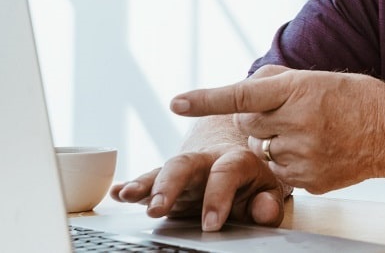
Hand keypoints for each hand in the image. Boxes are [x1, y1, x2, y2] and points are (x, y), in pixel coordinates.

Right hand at [108, 144, 288, 231]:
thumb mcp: (268, 192)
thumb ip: (268, 202)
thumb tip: (264, 210)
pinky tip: (116, 193)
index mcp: (237, 160)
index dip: (218, 197)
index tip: (211, 224)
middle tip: (158, 209)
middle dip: (170, 185)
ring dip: (145, 184)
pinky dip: (131, 185)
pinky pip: (147, 180)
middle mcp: (207, 160)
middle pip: (186, 163)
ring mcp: (185, 170)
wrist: (239, 166)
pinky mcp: (167, 181)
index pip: (226, 172)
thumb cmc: (253, 183)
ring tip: (128, 196)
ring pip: (163, 169)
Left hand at [170, 65, 384, 193]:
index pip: (242, 96)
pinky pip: (277, 170)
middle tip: (288, 112)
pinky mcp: (306, 180)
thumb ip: (275, 81)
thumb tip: (243, 89)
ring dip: (273, 140)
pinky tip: (315, 150)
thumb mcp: (318, 77)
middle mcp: (297, 124)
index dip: (206, 99)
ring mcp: (302, 155)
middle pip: (246, 124)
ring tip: (309, 131)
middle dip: (257, 118)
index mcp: (299, 91)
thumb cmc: (358, 97)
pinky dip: (288, 160)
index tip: (176, 102)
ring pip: (260, 149)